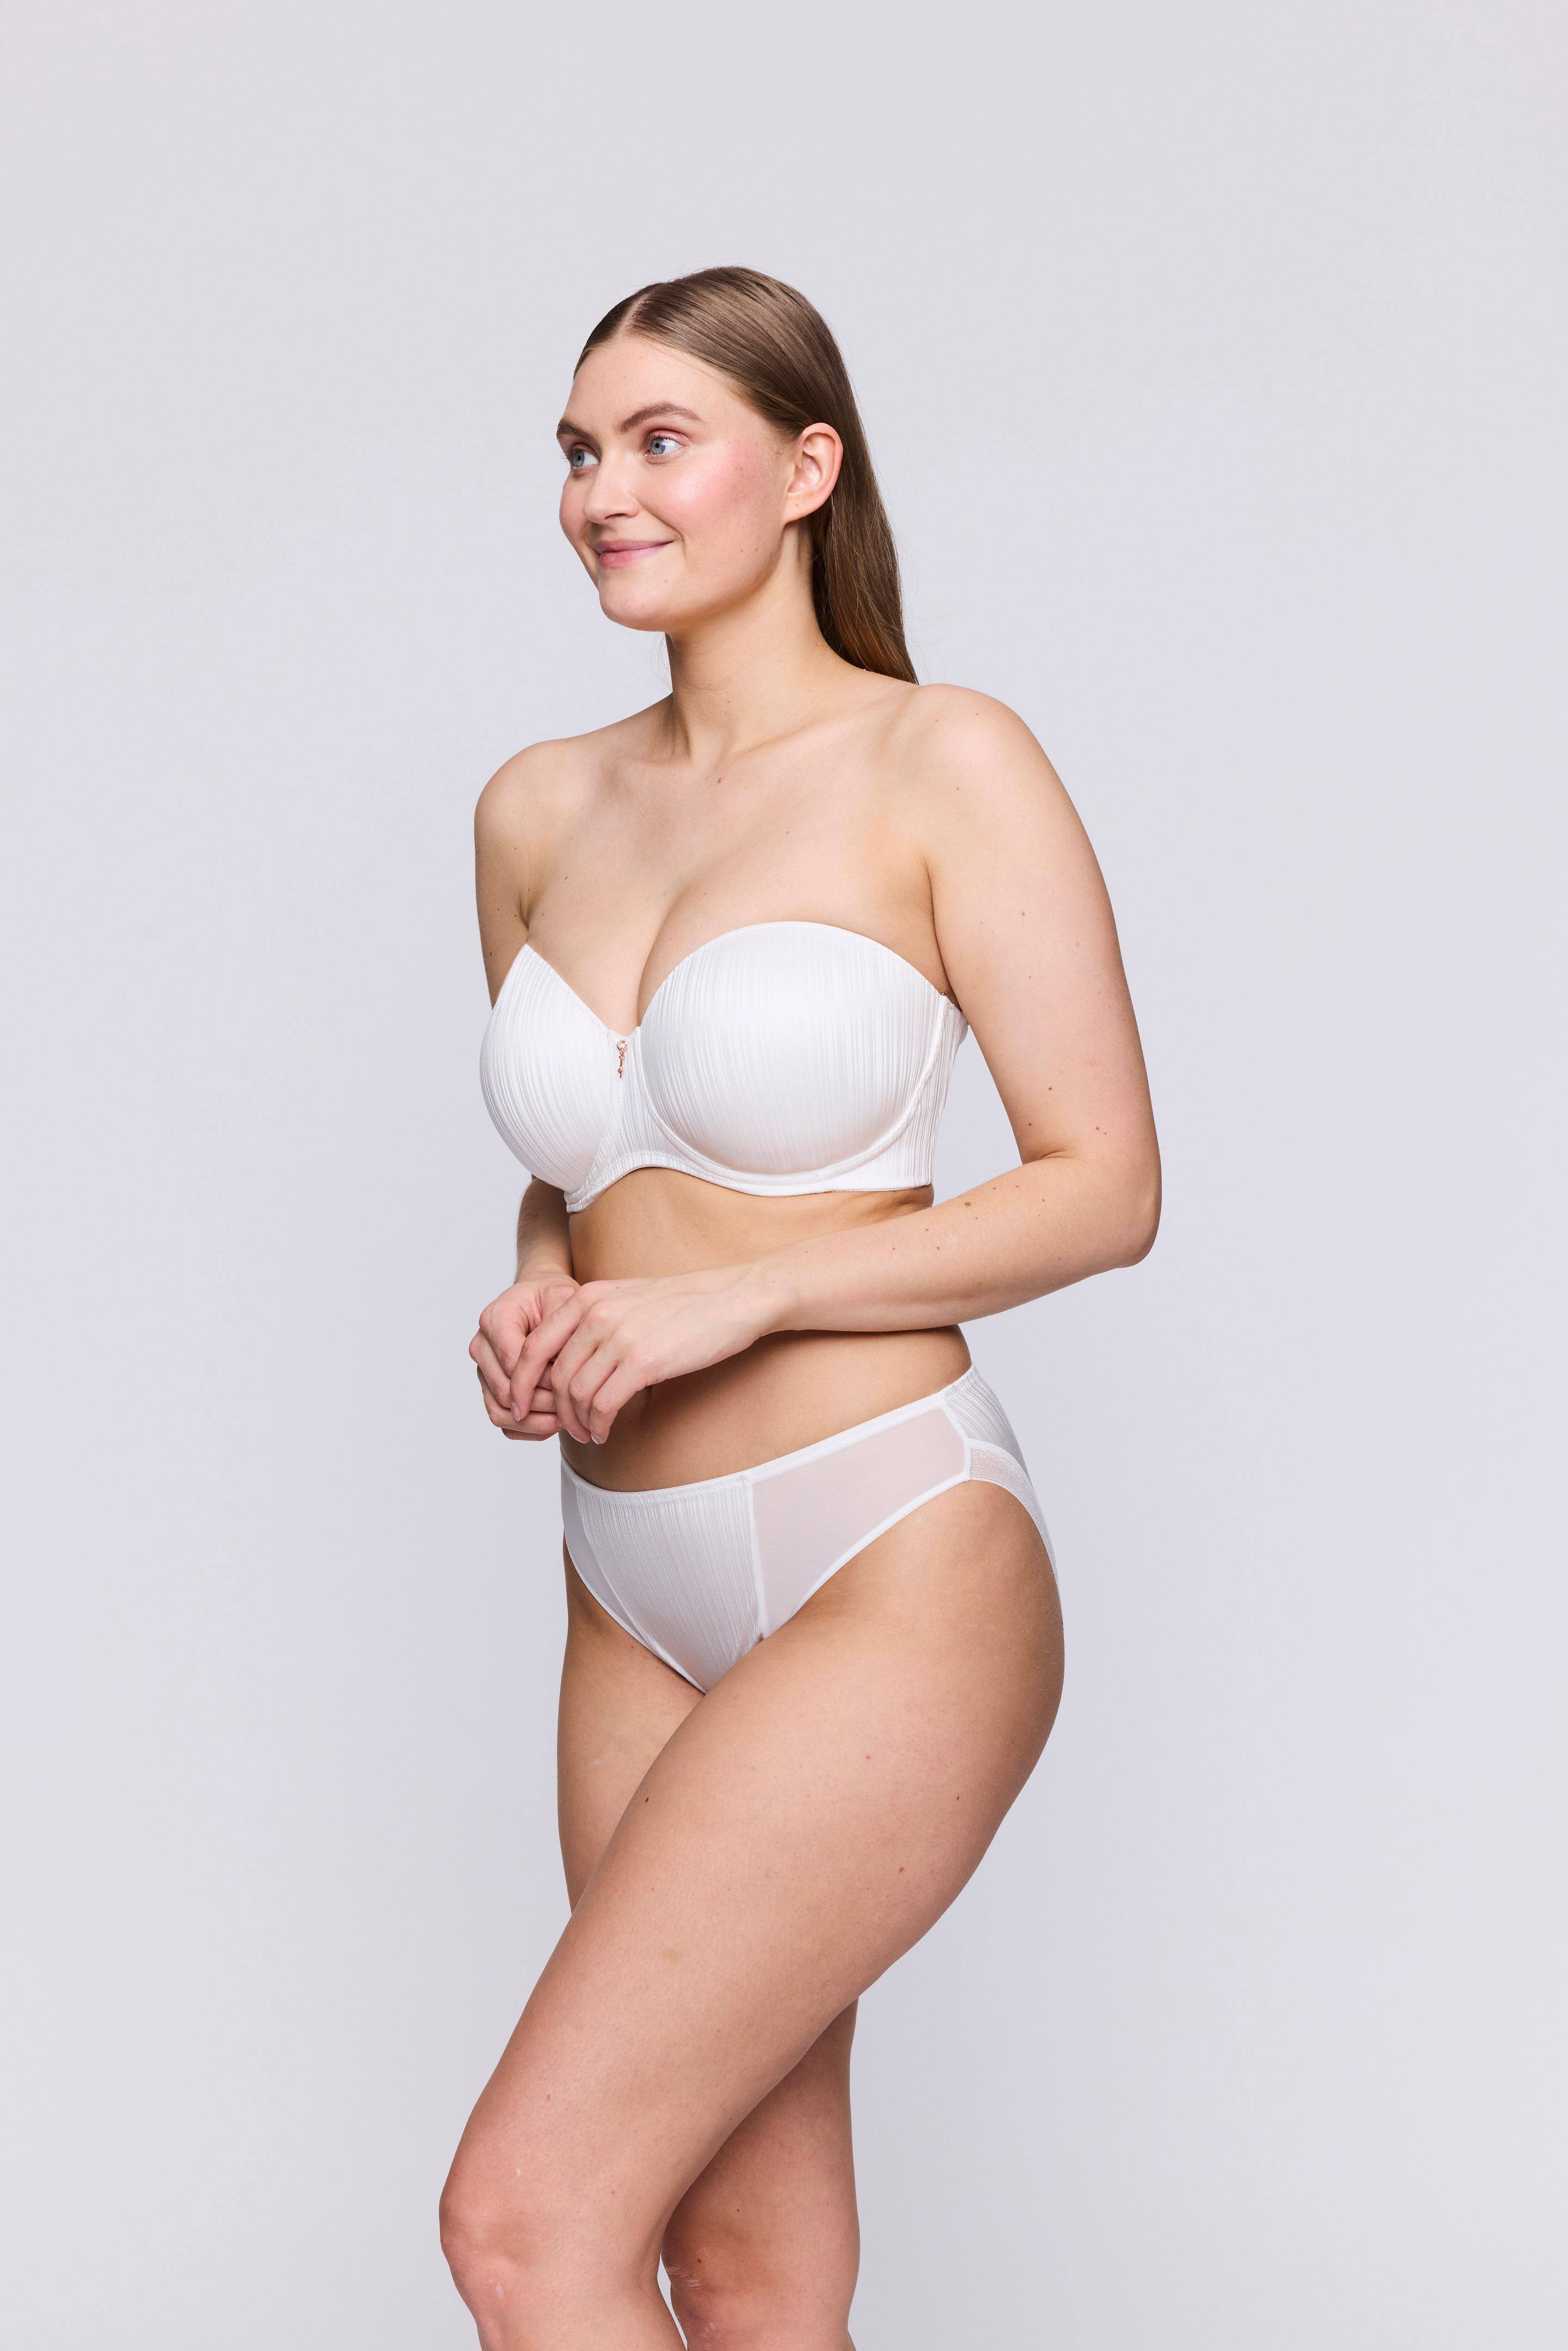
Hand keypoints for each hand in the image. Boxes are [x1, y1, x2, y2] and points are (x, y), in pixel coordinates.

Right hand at [470, 1274, 580, 1439]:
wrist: (541, 1301)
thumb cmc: (555, 1299)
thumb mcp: (567, 1302)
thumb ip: (563, 1332)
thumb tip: (564, 1377)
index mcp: (496, 1318)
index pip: (514, 1362)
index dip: (546, 1380)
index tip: (574, 1386)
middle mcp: (482, 1345)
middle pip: (504, 1390)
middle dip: (543, 1403)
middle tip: (577, 1409)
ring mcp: (483, 1369)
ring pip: (499, 1411)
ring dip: (536, 1421)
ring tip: (568, 1419)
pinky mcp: (488, 1387)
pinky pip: (503, 1421)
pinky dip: (529, 1428)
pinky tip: (556, 1422)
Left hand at [511, 1264, 783, 1445]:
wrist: (733, 1299)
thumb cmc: (685, 1304)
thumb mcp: (627, 1299)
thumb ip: (593, 1321)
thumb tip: (568, 1361)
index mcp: (588, 1297)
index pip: (535, 1346)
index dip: (521, 1382)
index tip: (521, 1404)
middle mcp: (596, 1314)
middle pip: (554, 1376)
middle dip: (554, 1410)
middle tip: (565, 1428)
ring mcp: (619, 1337)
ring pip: (576, 1395)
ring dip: (577, 1422)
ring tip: (588, 1433)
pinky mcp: (643, 1362)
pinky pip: (603, 1404)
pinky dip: (599, 1424)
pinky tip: (605, 1431)